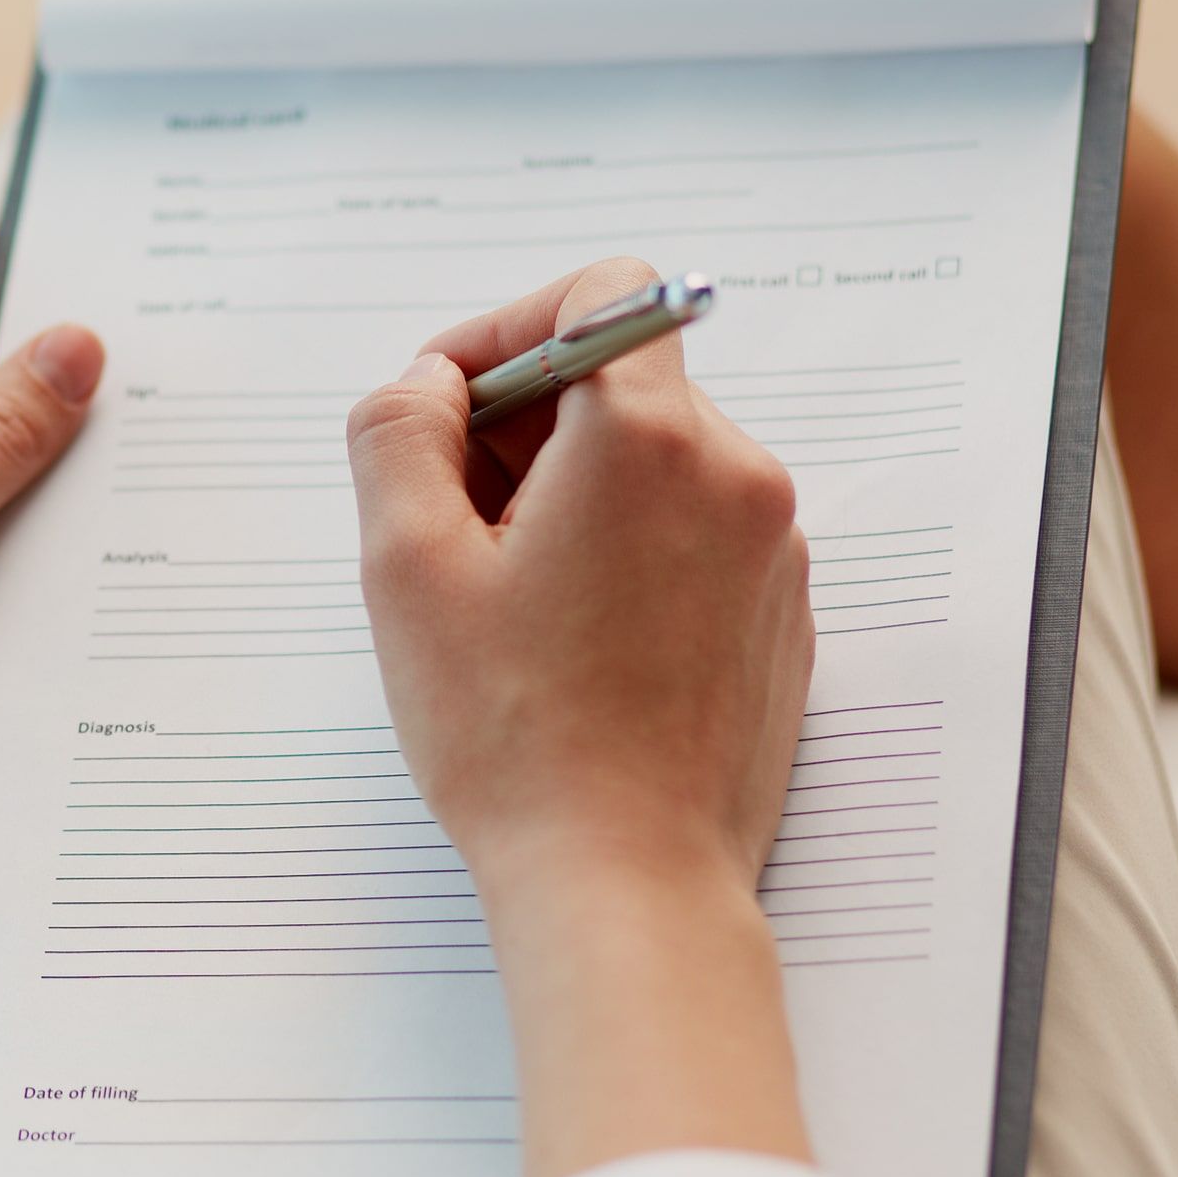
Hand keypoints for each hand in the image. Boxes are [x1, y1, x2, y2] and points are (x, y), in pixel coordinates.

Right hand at [347, 256, 812, 897]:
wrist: (628, 883)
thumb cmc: (515, 736)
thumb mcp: (407, 566)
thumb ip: (397, 431)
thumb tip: (429, 385)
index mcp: (649, 439)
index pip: (601, 293)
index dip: (509, 329)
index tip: (452, 407)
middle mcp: (734, 473)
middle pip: (620, 379)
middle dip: (521, 423)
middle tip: (451, 517)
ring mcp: (772, 546)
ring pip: (653, 456)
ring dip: (569, 488)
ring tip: (508, 593)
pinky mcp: (780, 610)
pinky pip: (693, 527)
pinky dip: (625, 543)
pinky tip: (570, 633)